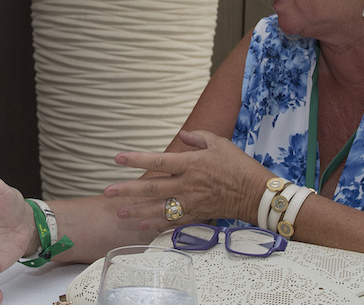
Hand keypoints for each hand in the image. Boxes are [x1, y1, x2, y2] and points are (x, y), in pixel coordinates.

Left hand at [104, 130, 272, 229]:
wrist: (256, 193)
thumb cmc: (238, 165)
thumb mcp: (219, 143)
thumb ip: (197, 138)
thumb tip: (181, 136)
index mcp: (190, 164)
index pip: (157, 160)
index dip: (136, 159)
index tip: (117, 158)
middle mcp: (187, 184)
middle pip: (152, 188)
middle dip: (127, 190)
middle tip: (108, 192)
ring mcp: (191, 202)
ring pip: (158, 208)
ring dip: (137, 211)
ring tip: (119, 212)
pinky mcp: (197, 215)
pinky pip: (173, 222)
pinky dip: (156, 225)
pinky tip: (142, 226)